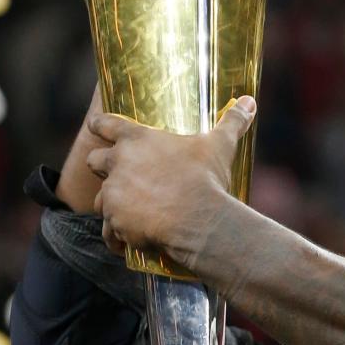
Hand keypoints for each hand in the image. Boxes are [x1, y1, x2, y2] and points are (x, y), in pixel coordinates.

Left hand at [86, 98, 256, 266]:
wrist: (198, 219)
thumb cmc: (206, 178)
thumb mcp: (221, 146)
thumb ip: (232, 122)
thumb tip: (250, 102)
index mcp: (136, 140)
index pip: (106, 124)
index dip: (100, 125)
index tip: (96, 126)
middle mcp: (118, 164)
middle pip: (94, 161)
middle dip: (101, 167)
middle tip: (116, 175)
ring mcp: (113, 195)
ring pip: (100, 199)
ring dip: (111, 204)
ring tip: (127, 214)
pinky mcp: (116, 222)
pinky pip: (108, 232)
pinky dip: (116, 237)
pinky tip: (124, 242)